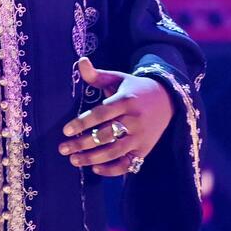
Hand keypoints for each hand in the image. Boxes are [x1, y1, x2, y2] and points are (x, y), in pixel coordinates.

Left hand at [58, 57, 174, 176]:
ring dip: (92, 158)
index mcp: (126, 100)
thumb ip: (97, 75)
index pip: (102, 113)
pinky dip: (112, 170)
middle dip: (83, 143)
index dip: (83, 122)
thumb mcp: (117, 79)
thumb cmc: (134, 89)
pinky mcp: (145, 150)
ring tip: (74, 160)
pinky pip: (128, 164)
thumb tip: (80, 61)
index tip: (65, 130)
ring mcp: (141, 137)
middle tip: (63, 149)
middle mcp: (134, 120)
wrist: (167, 100)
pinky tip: (95, 169)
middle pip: (106, 135)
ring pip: (115, 152)